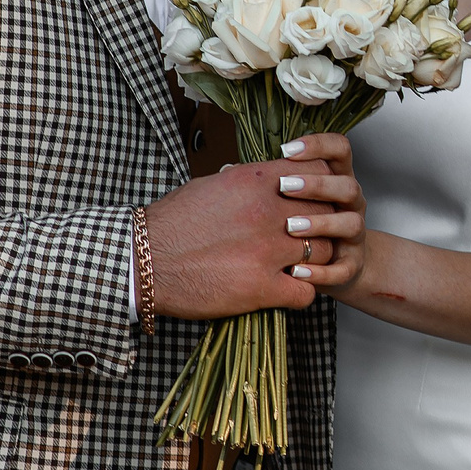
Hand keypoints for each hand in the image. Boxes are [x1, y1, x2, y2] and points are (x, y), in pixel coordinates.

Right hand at [141, 162, 338, 318]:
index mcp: (258, 182)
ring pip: (325, 253)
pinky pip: (307, 293)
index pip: (320, 176)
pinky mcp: (261, 288)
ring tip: (299, 265)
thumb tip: (273, 177)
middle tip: (309, 238)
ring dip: (317, 262)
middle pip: (327, 216)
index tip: (315, 202)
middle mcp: (269, 212)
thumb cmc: (173, 222)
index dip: (323, 191)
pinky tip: (287, 289)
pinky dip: (302, 293)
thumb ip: (250, 180)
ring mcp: (268, 251)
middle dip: (324, 227)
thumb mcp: (214, 185)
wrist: (143, 260)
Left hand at [262, 133, 365, 295]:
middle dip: (317, 185)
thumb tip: (227, 171)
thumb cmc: (297, 226)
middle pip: (348, 185)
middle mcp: (349, 205)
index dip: (319, 145)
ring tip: (291, 227)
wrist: (326, 265)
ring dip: (322, 223)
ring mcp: (353, 235)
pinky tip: (296, 270)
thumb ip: (266, 183)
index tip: (287, 149)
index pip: (339, 150)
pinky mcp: (351, 265)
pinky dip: (321, 270)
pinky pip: (344, 268)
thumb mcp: (284, 199)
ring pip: (351, 223)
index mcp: (335, 180)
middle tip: (285, 186)